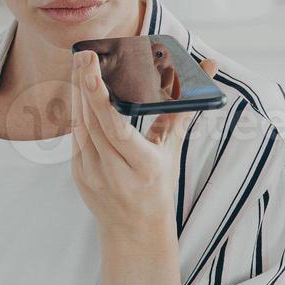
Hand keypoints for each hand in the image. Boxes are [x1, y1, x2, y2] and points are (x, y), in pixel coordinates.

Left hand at [69, 49, 218, 237]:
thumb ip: (182, 110)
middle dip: (85, 85)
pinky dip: (77, 112)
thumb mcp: (172, 151)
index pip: (115, 127)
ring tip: (80, 64)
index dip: (100, 98)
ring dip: (78, 94)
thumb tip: (209, 68)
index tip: (91, 71)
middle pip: (93, 121)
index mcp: (143, 165)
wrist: (135, 230)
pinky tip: (78, 92)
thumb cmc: (158, 186)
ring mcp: (91, 174)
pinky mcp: (78, 174)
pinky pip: (76, 137)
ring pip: (80, 126)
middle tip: (84, 53)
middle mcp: (114, 171)